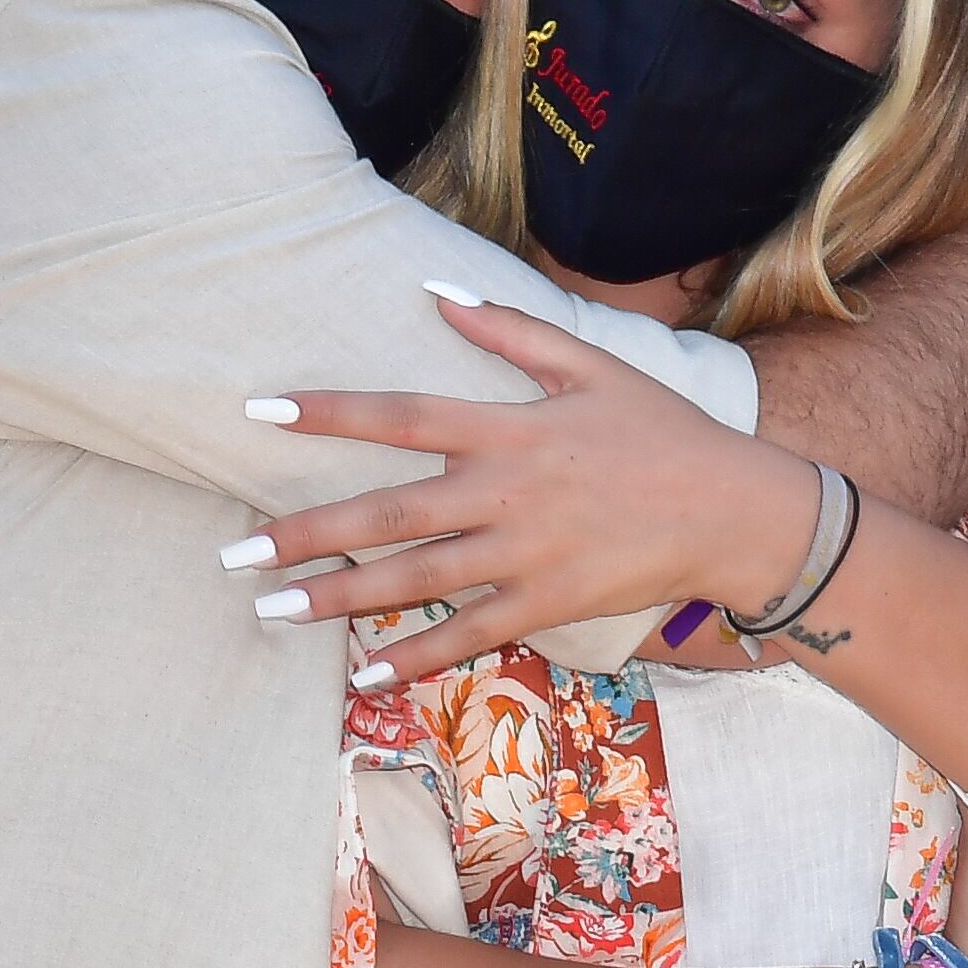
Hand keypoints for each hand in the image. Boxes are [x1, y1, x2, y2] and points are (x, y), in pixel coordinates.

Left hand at [233, 289, 817, 686]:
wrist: (732, 510)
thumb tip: (437, 289)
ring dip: (339, 599)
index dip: (330, 412)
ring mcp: (525, 555)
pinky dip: (414, 658)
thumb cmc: (660, 432)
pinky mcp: (547, 605)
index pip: (402, 415)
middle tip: (236, 552)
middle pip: (389, 513)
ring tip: (272, 609)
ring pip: (415, 580)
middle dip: (307, 533)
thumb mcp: (591, 365)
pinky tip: (361, 677)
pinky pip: (468, 634)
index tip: (261, 411)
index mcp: (510, 429)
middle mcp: (506, 493)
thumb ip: (510, 329)